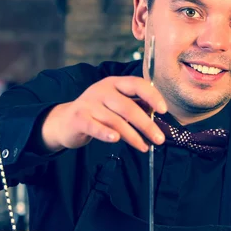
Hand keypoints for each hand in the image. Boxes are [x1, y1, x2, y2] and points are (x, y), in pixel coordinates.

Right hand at [41, 76, 166, 152]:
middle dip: (146, 124)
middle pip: (128, 107)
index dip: (152, 96)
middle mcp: (102, 90)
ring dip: (132, 136)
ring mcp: (89, 103)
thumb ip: (134, 106)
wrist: (66, 121)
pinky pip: (95, 127)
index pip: (136, 84)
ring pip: (115, 120)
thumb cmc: (97, 113)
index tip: (164, 110)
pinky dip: (106, 133)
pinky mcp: (79, 119)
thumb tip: (157, 115)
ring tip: (144, 147)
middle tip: (160, 139)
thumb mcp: (115, 104)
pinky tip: (116, 140)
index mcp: (114, 83)